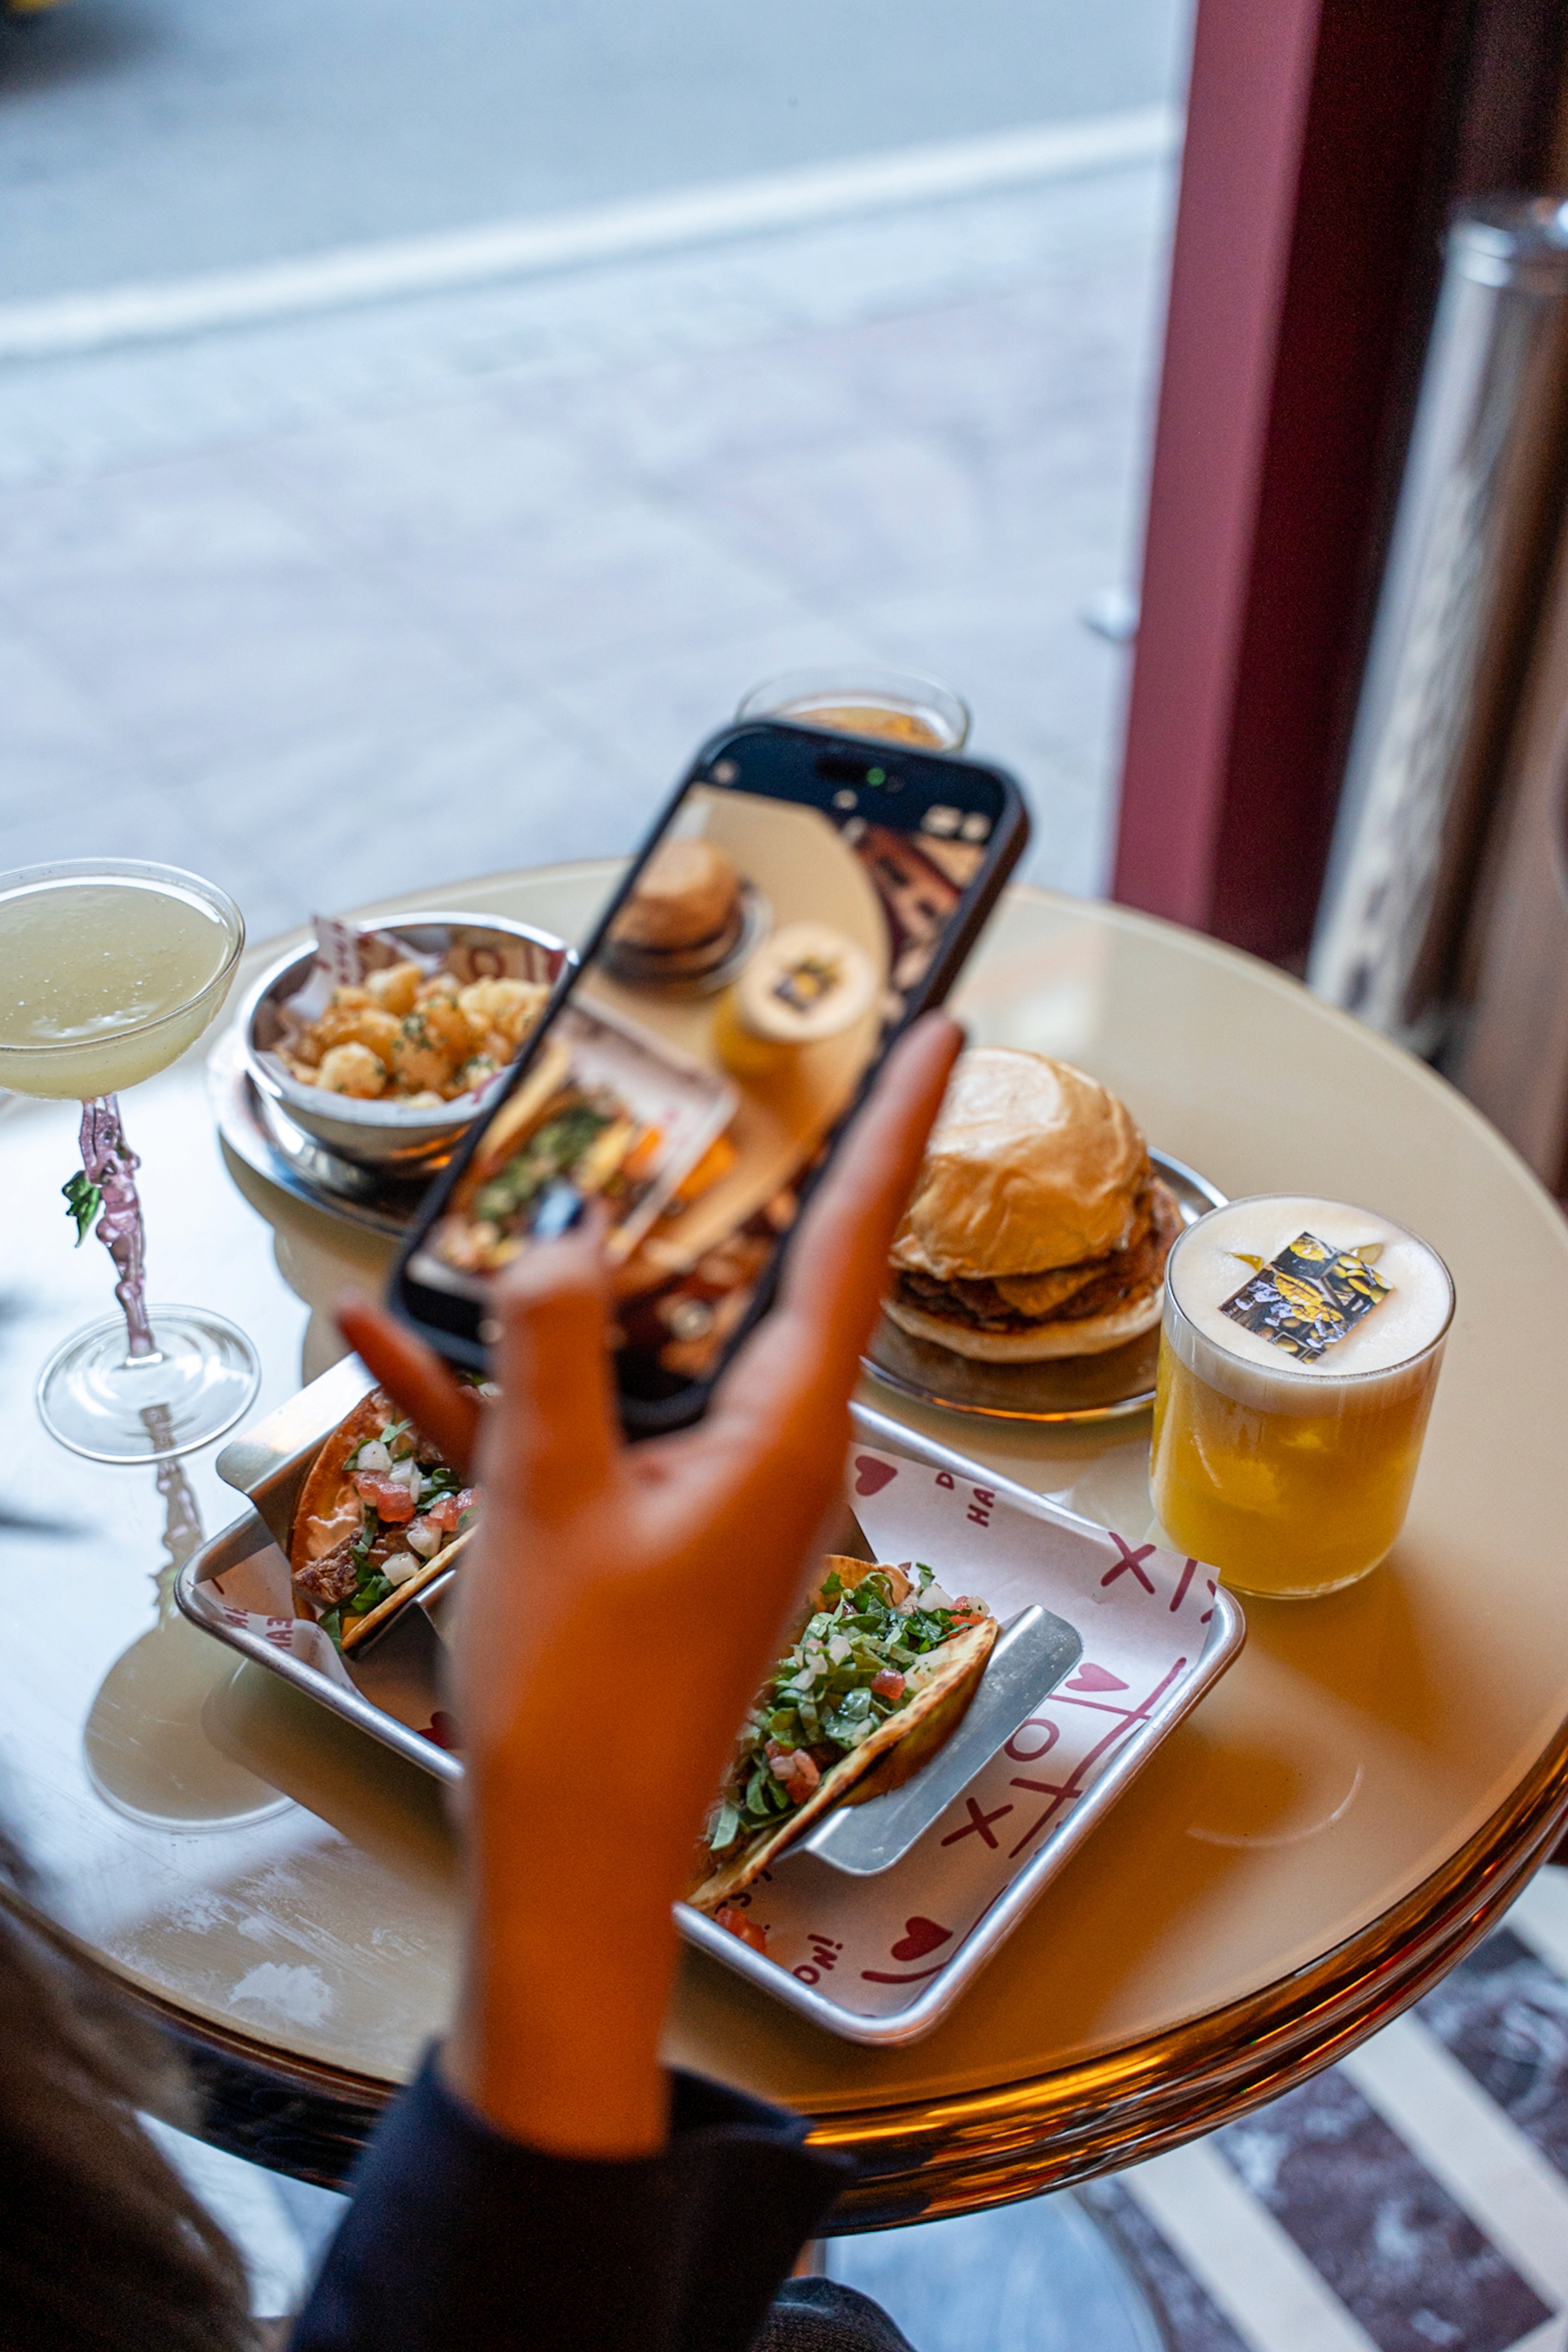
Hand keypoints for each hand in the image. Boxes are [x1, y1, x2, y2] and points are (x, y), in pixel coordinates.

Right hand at [339, 1011, 961, 2155]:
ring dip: (578, 1283)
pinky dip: (505, 1390)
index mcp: (785, 1433)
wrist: (566, 1866)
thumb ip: (555, 1350)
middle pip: (753, 1280)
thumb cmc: (578, 1693)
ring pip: (652, 1347)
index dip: (894, 1126)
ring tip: (516, 1188)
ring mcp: (707, 1494)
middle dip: (721, 1183)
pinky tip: (393, 1331)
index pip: (852, 1243)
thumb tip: (562, 1237)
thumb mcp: (548, 1496)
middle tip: (713, 1072)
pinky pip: (582, 1432)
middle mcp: (768, 1451)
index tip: (938, 1030)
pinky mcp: (643, 1534)